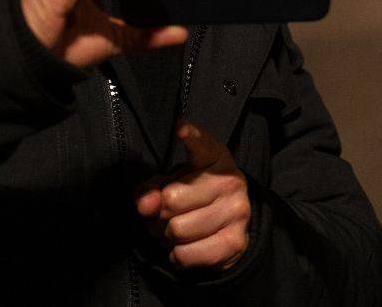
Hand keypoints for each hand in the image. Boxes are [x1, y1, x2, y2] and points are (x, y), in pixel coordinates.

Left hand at [135, 121, 251, 270]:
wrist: (230, 225)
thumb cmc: (193, 196)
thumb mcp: (171, 183)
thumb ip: (151, 189)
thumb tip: (145, 205)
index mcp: (215, 157)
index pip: (202, 145)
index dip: (191, 136)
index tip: (180, 128)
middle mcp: (230, 181)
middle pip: (172, 200)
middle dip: (158, 213)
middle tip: (165, 214)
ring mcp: (236, 212)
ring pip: (176, 230)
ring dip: (166, 236)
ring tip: (176, 230)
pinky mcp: (234, 242)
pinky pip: (184, 254)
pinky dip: (175, 254)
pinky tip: (185, 245)